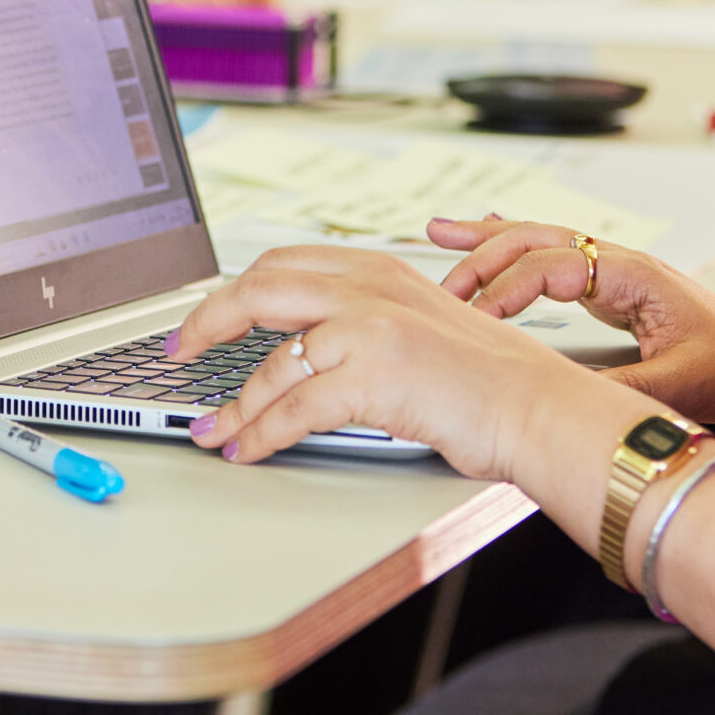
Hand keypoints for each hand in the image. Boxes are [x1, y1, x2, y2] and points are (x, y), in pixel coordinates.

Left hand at [169, 244, 572, 473]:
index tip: (203, 317)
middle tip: (177, 352)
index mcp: (378, 270)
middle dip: (206, 324)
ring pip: (271, 363)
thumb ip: (365, 320)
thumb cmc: (488, 380)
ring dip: (233, 405)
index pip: (282, 265)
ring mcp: (368, 329)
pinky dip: (260, 433)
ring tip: (212, 429)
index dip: (231, 291)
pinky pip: (293, 409)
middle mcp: (368, 288)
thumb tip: (302, 347)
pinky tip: (247, 448)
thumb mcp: (420, 324)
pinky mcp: (372, 376)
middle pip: (258, 291)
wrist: (538, 408)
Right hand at [428, 217, 714, 423]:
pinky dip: (511, 245)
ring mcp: (612, 270)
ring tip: (440, 231)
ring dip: (488, 238)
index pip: (553, 266)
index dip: (510, 289)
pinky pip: (549, 256)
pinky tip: (486, 232)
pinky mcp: (608, 286)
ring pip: (539, 239)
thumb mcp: (679, 386)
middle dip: (484, 254)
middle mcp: (618, 263)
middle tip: (442, 281)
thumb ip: (622, 393)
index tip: (480, 320)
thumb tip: (565, 399)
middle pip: (537, 239)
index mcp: (634, 275)